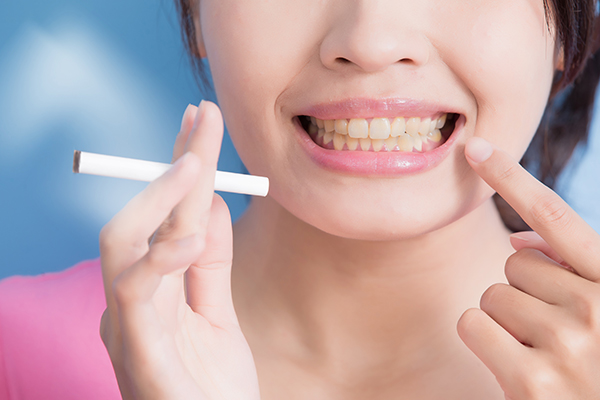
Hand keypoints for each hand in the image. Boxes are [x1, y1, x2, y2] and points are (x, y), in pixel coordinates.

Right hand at [99, 101, 260, 399]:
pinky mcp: (137, 356)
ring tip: (195, 165)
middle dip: (171, 167)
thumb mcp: (217, 313)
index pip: (162, 217)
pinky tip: (188, 239)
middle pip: (138, 217)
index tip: (199, 122)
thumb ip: (209, 262)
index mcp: (151, 292)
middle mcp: (130, 303)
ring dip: (158, 199)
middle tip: (203, 122)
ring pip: (120, 245)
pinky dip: (157, 261)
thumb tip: (209, 201)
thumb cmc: (211, 385)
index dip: (179, 167)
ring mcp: (127, 328)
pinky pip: (133, 298)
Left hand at [457, 137, 599, 399]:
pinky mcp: (533, 382)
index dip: (512, 178)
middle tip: (551, 328)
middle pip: (514, 260)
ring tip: (540, 350)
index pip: (556, 217)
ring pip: (491, 293)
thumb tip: (517, 237)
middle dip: (524, 288)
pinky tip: (517, 367)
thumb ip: (574, 270)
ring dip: (505, 319)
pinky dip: (485, 340)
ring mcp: (566, 344)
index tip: (477, 149)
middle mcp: (597, 307)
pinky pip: (473, 324)